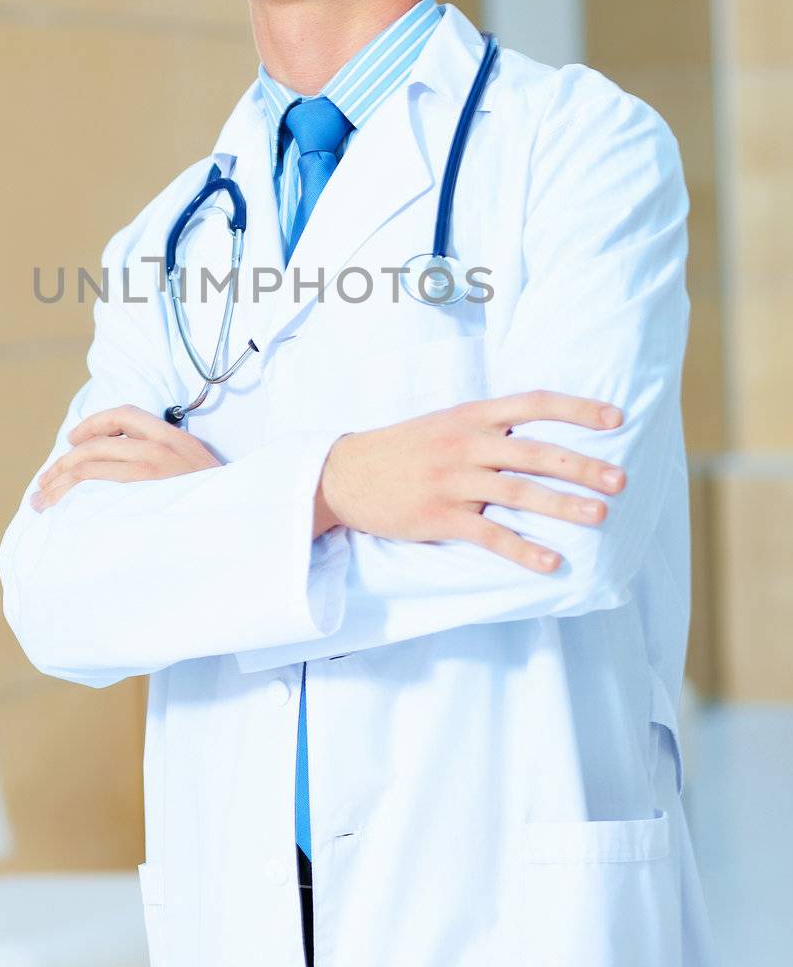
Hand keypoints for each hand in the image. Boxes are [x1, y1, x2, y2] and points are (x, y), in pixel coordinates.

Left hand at [30, 404, 222, 510]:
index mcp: (174, 439)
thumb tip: (125, 464)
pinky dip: (73, 499)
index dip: (93, 423)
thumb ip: (167, 459)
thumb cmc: (214, 503)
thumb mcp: (197, 469)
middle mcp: (160, 450)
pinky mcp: (141, 500)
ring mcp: (151, 475)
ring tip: (41, 501)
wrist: (237, 528)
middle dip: (63, 462)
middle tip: (45, 482)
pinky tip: (62, 511)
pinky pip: (96, 492)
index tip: (72, 440)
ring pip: (90, 467)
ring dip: (59, 483)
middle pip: (97, 444)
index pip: (125, 414)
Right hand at [314, 391, 625, 573]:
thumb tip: (543, 433)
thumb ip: (490, 427)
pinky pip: (489, 535)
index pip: (534, 403)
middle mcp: (465, 443)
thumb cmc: (403, 449)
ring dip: (562, 505)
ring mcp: (452, 481)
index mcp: (471, 415)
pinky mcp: (439, 516)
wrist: (344, 473)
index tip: (616, 419)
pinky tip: (551, 563)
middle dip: (582, 465)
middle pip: (535, 452)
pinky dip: (523, 550)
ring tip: (599, 516)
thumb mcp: (445, 423)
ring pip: (518, 492)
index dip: (577, 408)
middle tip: (621, 479)